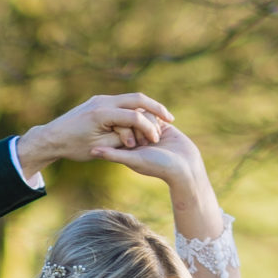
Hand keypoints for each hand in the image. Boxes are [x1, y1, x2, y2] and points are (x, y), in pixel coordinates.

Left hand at [17, 93, 174, 171]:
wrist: (51, 137)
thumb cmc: (73, 147)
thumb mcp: (97, 148)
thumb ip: (118, 141)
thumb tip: (134, 136)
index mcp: (102, 115)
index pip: (134, 116)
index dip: (147, 127)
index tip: (157, 137)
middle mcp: (102, 103)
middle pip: (137, 99)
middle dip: (155, 108)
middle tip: (170, 117)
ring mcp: (101, 100)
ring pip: (131, 98)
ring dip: (147, 107)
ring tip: (163, 117)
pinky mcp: (100, 102)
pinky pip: (123, 101)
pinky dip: (136, 108)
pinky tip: (146, 117)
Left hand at [98, 118, 227, 242]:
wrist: (185, 165)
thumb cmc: (158, 166)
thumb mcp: (134, 160)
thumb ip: (113, 154)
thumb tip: (91, 150)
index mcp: (123, 146)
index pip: (117, 127)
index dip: (126, 132)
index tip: (136, 145)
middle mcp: (132, 136)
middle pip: (128, 118)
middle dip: (139, 128)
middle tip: (150, 143)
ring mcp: (145, 128)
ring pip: (141, 113)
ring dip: (150, 125)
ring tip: (157, 141)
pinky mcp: (158, 123)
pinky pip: (153, 112)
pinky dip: (158, 119)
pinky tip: (163, 132)